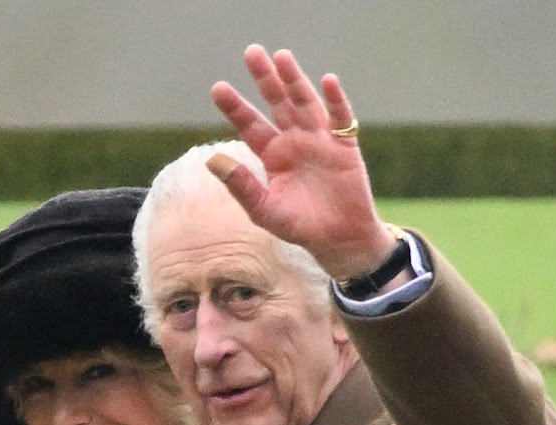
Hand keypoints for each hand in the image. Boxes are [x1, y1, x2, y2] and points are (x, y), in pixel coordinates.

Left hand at [209, 45, 396, 280]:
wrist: (339, 240)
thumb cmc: (299, 227)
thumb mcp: (264, 209)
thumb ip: (241, 185)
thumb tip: (211, 160)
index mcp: (272, 154)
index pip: (250, 124)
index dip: (235, 106)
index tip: (218, 88)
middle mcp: (294, 141)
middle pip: (277, 103)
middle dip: (265, 79)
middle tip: (251, 52)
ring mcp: (320, 140)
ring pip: (305, 103)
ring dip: (295, 80)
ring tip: (282, 57)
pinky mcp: (345, 146)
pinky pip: (340, 119)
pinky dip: (336, 100)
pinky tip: (328, 81)